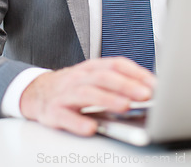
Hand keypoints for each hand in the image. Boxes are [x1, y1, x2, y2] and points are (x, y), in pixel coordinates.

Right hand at [20, 57, 155, 135]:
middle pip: (103, 76)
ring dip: (107, 99)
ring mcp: (65, 93)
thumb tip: (149, 91)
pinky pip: (65, 116)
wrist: (37, 92)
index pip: (116, 64)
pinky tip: (91, 127)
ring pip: (86, 93)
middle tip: (145, 95)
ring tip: (125, 107)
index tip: (154, 83)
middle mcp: (79, 77)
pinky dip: (78, 122)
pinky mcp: (53, 111)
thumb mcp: (93, 78)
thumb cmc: (73, 87)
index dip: (136, 72)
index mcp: (91, 67)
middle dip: (126, 85)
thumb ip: (117, 82)